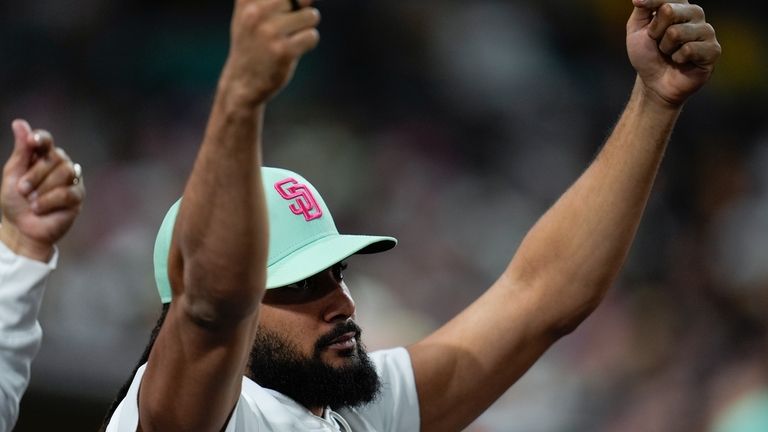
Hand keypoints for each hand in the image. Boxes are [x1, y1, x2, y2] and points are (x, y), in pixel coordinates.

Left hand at [0, 120, 84, 260]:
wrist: (21, 229)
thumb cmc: (15, 202)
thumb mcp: (12, 175)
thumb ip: (21, 151)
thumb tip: (19, 122)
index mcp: (42, 157)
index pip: (46, 141)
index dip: (41, 139)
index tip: (32, 141)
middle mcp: (60, 165)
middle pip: (56, 158)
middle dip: (35, 175)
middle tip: (22, 190)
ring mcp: (71, 181)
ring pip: (65, 173)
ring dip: (42, 189)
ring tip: (31, 202)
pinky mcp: (78, 197)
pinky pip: (68, 192)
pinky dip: (49, 201)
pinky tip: (40, 209)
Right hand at [221, 0, 320, 103]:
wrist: (243, 80)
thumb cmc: (254, 42)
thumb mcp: (254, 13)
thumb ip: (279, 1)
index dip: (290, 3)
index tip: (282, 14)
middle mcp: (255, 12)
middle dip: (299, 14)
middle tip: (283, 31)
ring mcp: (269, 32)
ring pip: (311, 16)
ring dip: (305, 29)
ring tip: (287, 40)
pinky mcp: (283, 50)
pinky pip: (312, 36)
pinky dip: (308, 44)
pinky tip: (291, 51)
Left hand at [626, 0, 720, 106]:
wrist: (653, 82)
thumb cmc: (647, 55)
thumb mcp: (636, 30)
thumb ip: (642, 9)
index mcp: (680, 6)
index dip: (650, 1)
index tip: (637, 3)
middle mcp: (696, 14)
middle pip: (669, 11)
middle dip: (654, 32)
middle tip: (658, 43)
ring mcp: (706, 31)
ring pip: (676, 33)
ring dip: (665, 48)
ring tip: (670, 54)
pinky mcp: (713, 50)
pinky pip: (688, 49)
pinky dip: (677, 58)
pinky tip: (681, 62)